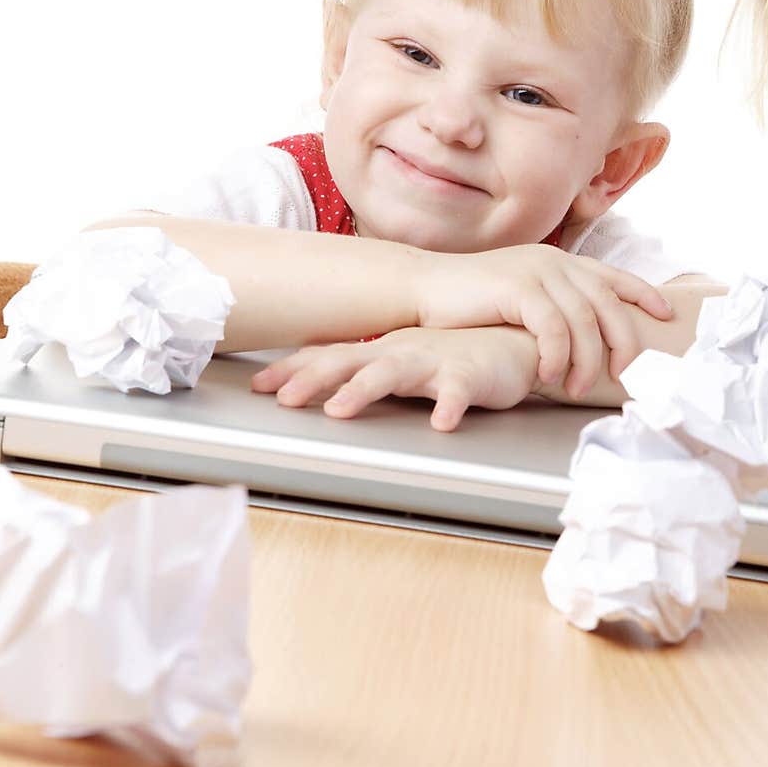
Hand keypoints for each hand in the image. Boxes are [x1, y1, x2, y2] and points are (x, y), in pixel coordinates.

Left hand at [250, 325, 540, 431]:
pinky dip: (450, 408)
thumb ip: (357, 371)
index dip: (291, 370)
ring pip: (394, 374)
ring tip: (340, 410)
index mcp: (380, 351)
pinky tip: (441, 423)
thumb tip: (307, 379)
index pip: (326, 358)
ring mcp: (433, 362)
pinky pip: (459, 394)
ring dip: (364, 390)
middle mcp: (399, 352)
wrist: (511, 342)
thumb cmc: (449, 356)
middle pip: (349, 362)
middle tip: (285, 400)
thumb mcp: (396, 361)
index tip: (256, 386)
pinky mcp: (470, 376)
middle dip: (313, 380)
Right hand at [417, 243, 673, 395]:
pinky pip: (553, 327)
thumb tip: (579, 339)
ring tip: (577, 388)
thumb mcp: (520, 298)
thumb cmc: (470, 302)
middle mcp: (554, 261)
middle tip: (623, 375)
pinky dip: (557, 356)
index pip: (613, 275)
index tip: (665, 315)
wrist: (425, 289)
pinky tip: (549, 375)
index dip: (644, 294)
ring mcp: (537, 271)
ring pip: (584, 319)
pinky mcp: (518, 288)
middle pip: (608, 303)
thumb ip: (551, 308)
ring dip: (587, 360)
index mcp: (559, 261)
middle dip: (622, 342)